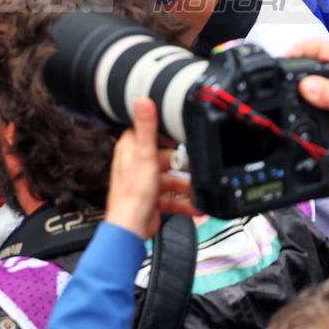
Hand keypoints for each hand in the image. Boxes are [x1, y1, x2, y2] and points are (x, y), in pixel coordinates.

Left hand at [104, 98, 198, 239]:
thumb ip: (147, 128)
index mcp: (131, 149)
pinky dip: (185, 202)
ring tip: (197, 190)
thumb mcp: (145, 155)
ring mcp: (145, 182)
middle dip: (182, 165)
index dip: (167, 134)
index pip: (150, 132)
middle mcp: (137, 164)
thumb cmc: (133, 193)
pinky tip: (195, 206)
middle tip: (195, 168)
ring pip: (172, 178)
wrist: (132, 227)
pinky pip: (173, 197)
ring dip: (186, 185)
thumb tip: (143, 100)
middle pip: (166, 157)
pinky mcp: (153, 198)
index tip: (182, 135)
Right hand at [284, 39, 328, 150]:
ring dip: (290, 76)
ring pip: (303, 71)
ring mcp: (327, 85)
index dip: (300, 49)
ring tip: (279, 84)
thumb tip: (307, 85)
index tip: (284, 60)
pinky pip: (301, 86)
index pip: (320, 47)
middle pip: (308, 57)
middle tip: (277, 73)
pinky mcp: (318, 97)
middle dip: (291, 62)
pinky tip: (286, 96)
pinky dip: (291, 89)